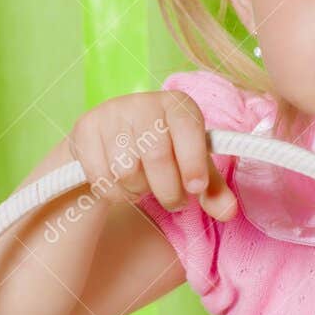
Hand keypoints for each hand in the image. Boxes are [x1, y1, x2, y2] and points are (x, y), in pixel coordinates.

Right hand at [68, 91, 237, 220]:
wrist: (112, 140)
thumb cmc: (164, 153)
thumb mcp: (191, 168)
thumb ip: (213, 191)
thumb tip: (229, 212)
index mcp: (177, 105)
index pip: (187, 128)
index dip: (193, 161)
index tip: (195, 188)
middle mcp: (143, 103)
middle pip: (157, 156)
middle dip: (168, 190)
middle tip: (174, 201)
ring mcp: (111, 114)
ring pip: (127, 170)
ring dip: (138, 191)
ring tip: (144, 185)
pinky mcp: (85, 129)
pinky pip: (102, 177)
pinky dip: (115, 193)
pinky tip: (122, 184)